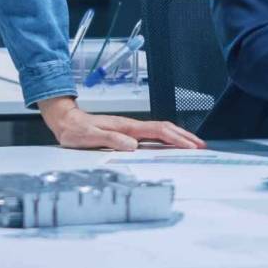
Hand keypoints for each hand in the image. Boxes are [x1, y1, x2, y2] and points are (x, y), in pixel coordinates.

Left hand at [38, 96, 205, 150]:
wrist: (66, 120)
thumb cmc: (75, 130)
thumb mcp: (89, 137)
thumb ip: (110, 140)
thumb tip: (131, 145)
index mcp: (126, 127)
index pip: (157, 132)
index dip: (175, 139)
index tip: (190, 147)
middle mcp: (131, 126)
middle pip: (165, 128)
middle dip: (184, 137)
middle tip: (201, 146)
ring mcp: (130, 127)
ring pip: (161, 130)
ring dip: (178, 136)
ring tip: (193, 144)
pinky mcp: (128, 131)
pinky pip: (153, 134)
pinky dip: (167, 138)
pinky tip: (171, 143)